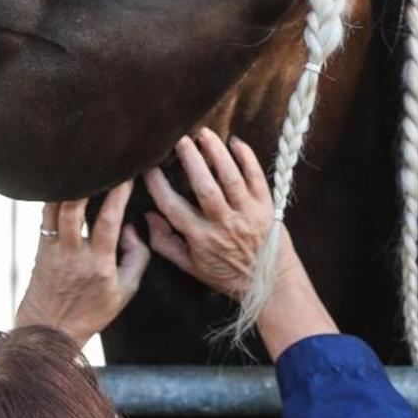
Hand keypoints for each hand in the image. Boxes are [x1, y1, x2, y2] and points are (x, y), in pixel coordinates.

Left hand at [14, 181, 150, 347]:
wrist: (50, 331)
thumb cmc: (92, 312)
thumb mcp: (126, 291)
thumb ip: (137, 257)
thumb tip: (131, 227)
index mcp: (99, 263)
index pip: (109, 219)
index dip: (118, 193)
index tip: (126, 173)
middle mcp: (74, 253)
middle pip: (74, 207)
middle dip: (86, 181)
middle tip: (98, 162)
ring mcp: (53, 250)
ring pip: (54, 208)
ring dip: (66, 186)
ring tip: (77, 168)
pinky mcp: (39, 249)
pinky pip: (45, 217)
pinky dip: (53, 198)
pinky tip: (62, 185)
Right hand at [143, 129, 334, 358]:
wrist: (270, 283)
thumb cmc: (226, 274)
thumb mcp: (190, 266)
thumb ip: (165, 242)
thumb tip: (147, 215)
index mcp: (201, 239)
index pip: (173, 207)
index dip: (158, 185)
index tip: (149, 167)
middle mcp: (224, 224)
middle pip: (205, 187)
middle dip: (191, 160)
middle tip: (179, 140)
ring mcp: (247, 214)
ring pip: (230, 177)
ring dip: (217, 152)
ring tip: (204, 134)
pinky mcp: (266, 206)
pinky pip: (256, 177)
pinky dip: (247, 157)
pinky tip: (235, 142)